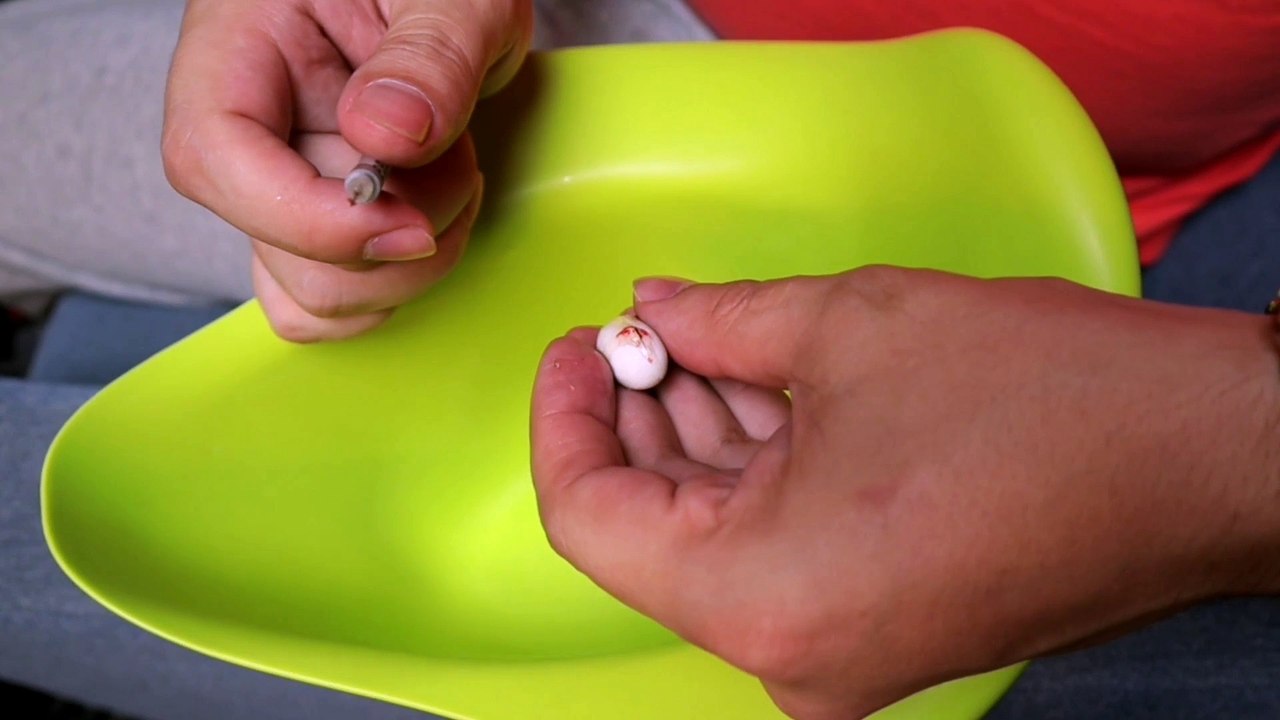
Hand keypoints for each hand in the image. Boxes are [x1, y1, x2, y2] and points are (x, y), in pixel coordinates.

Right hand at [162, 0, 531, 340]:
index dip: (306, 218)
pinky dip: (393, 287)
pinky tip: (437, 222)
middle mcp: (250, 126)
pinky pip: (329, 299)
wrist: (457, 0)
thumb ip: (428, 52)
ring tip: (454, 178)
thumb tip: (384, 131)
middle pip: (276, 245)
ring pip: (309, 291)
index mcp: (242, 46)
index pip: (213, 156)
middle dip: (392, 236)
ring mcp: (284, 182)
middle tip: (460, 162)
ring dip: (406, 266)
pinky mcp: (322, 220)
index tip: (406, 224)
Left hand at [530, 267, 1279, 718]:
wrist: (1206, 460)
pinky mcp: (878, 627)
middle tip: (641, 328)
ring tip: (701, 341)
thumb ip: (717, 319)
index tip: (579, 344)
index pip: (590, 519)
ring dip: (699, 435)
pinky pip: (780, 547)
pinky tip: (755, 385)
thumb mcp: (849, 326)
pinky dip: (757, 469)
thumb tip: (655, 309)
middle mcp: (788, 652)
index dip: (564, 418)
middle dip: (638, 416)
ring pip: (719, 534)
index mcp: (760, 597)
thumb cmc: (1048, 401)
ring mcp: (836, 650)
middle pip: (653, 528)